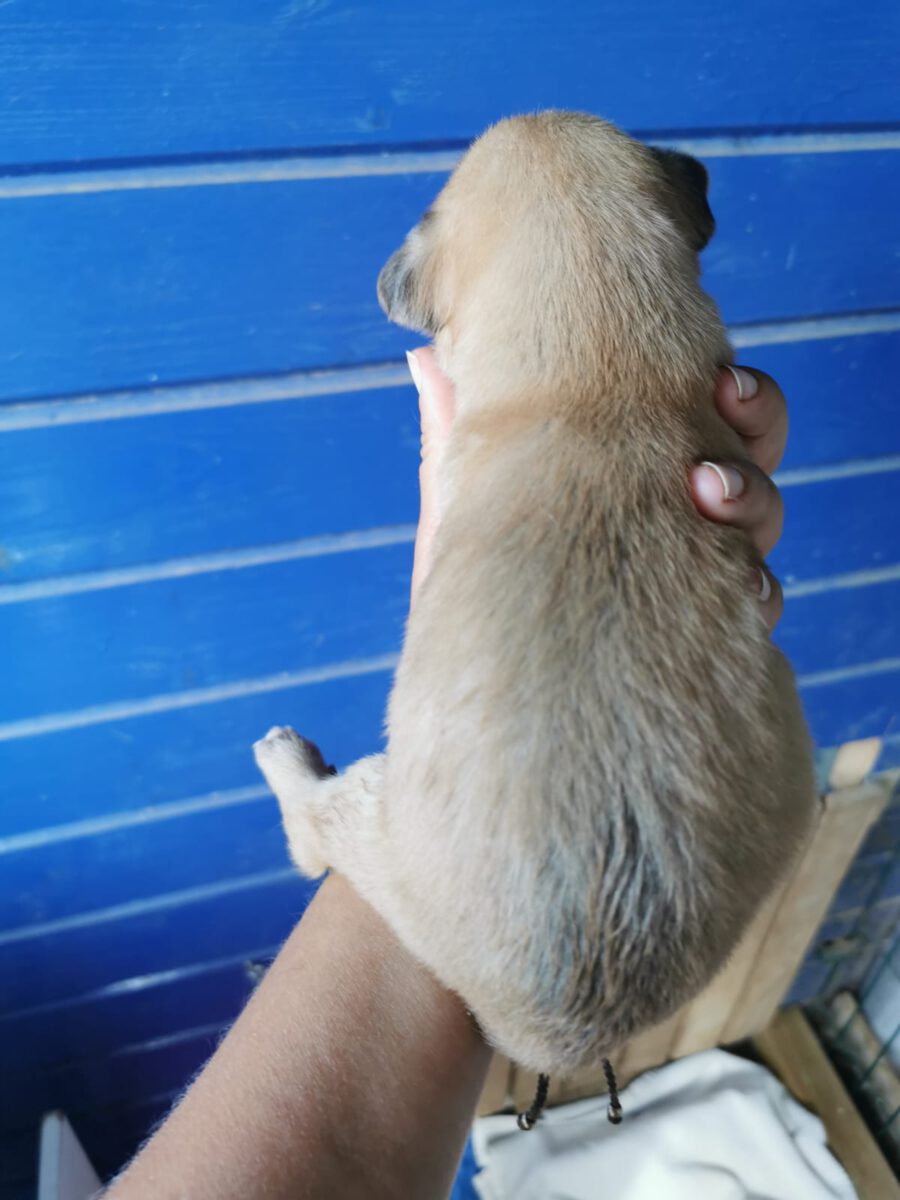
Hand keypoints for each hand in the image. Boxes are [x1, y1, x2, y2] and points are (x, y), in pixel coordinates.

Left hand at [407, 352, 786, 630]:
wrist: (483, 690)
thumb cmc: (468, 586)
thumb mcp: (459, 505)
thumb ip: (457, 429)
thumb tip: (422, 358)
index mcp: (626, 461)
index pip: (697, 407)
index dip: (730, 393)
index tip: (718, 383)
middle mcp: (669, 504)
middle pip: (749, 447)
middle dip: (754, 431)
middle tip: (716, 445)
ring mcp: (696, 565)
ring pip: (760, 518)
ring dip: (755, 503)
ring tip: (712, 496)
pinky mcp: (708, 628)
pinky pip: (752, 603)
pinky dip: (757, 594)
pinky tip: (746, 594)